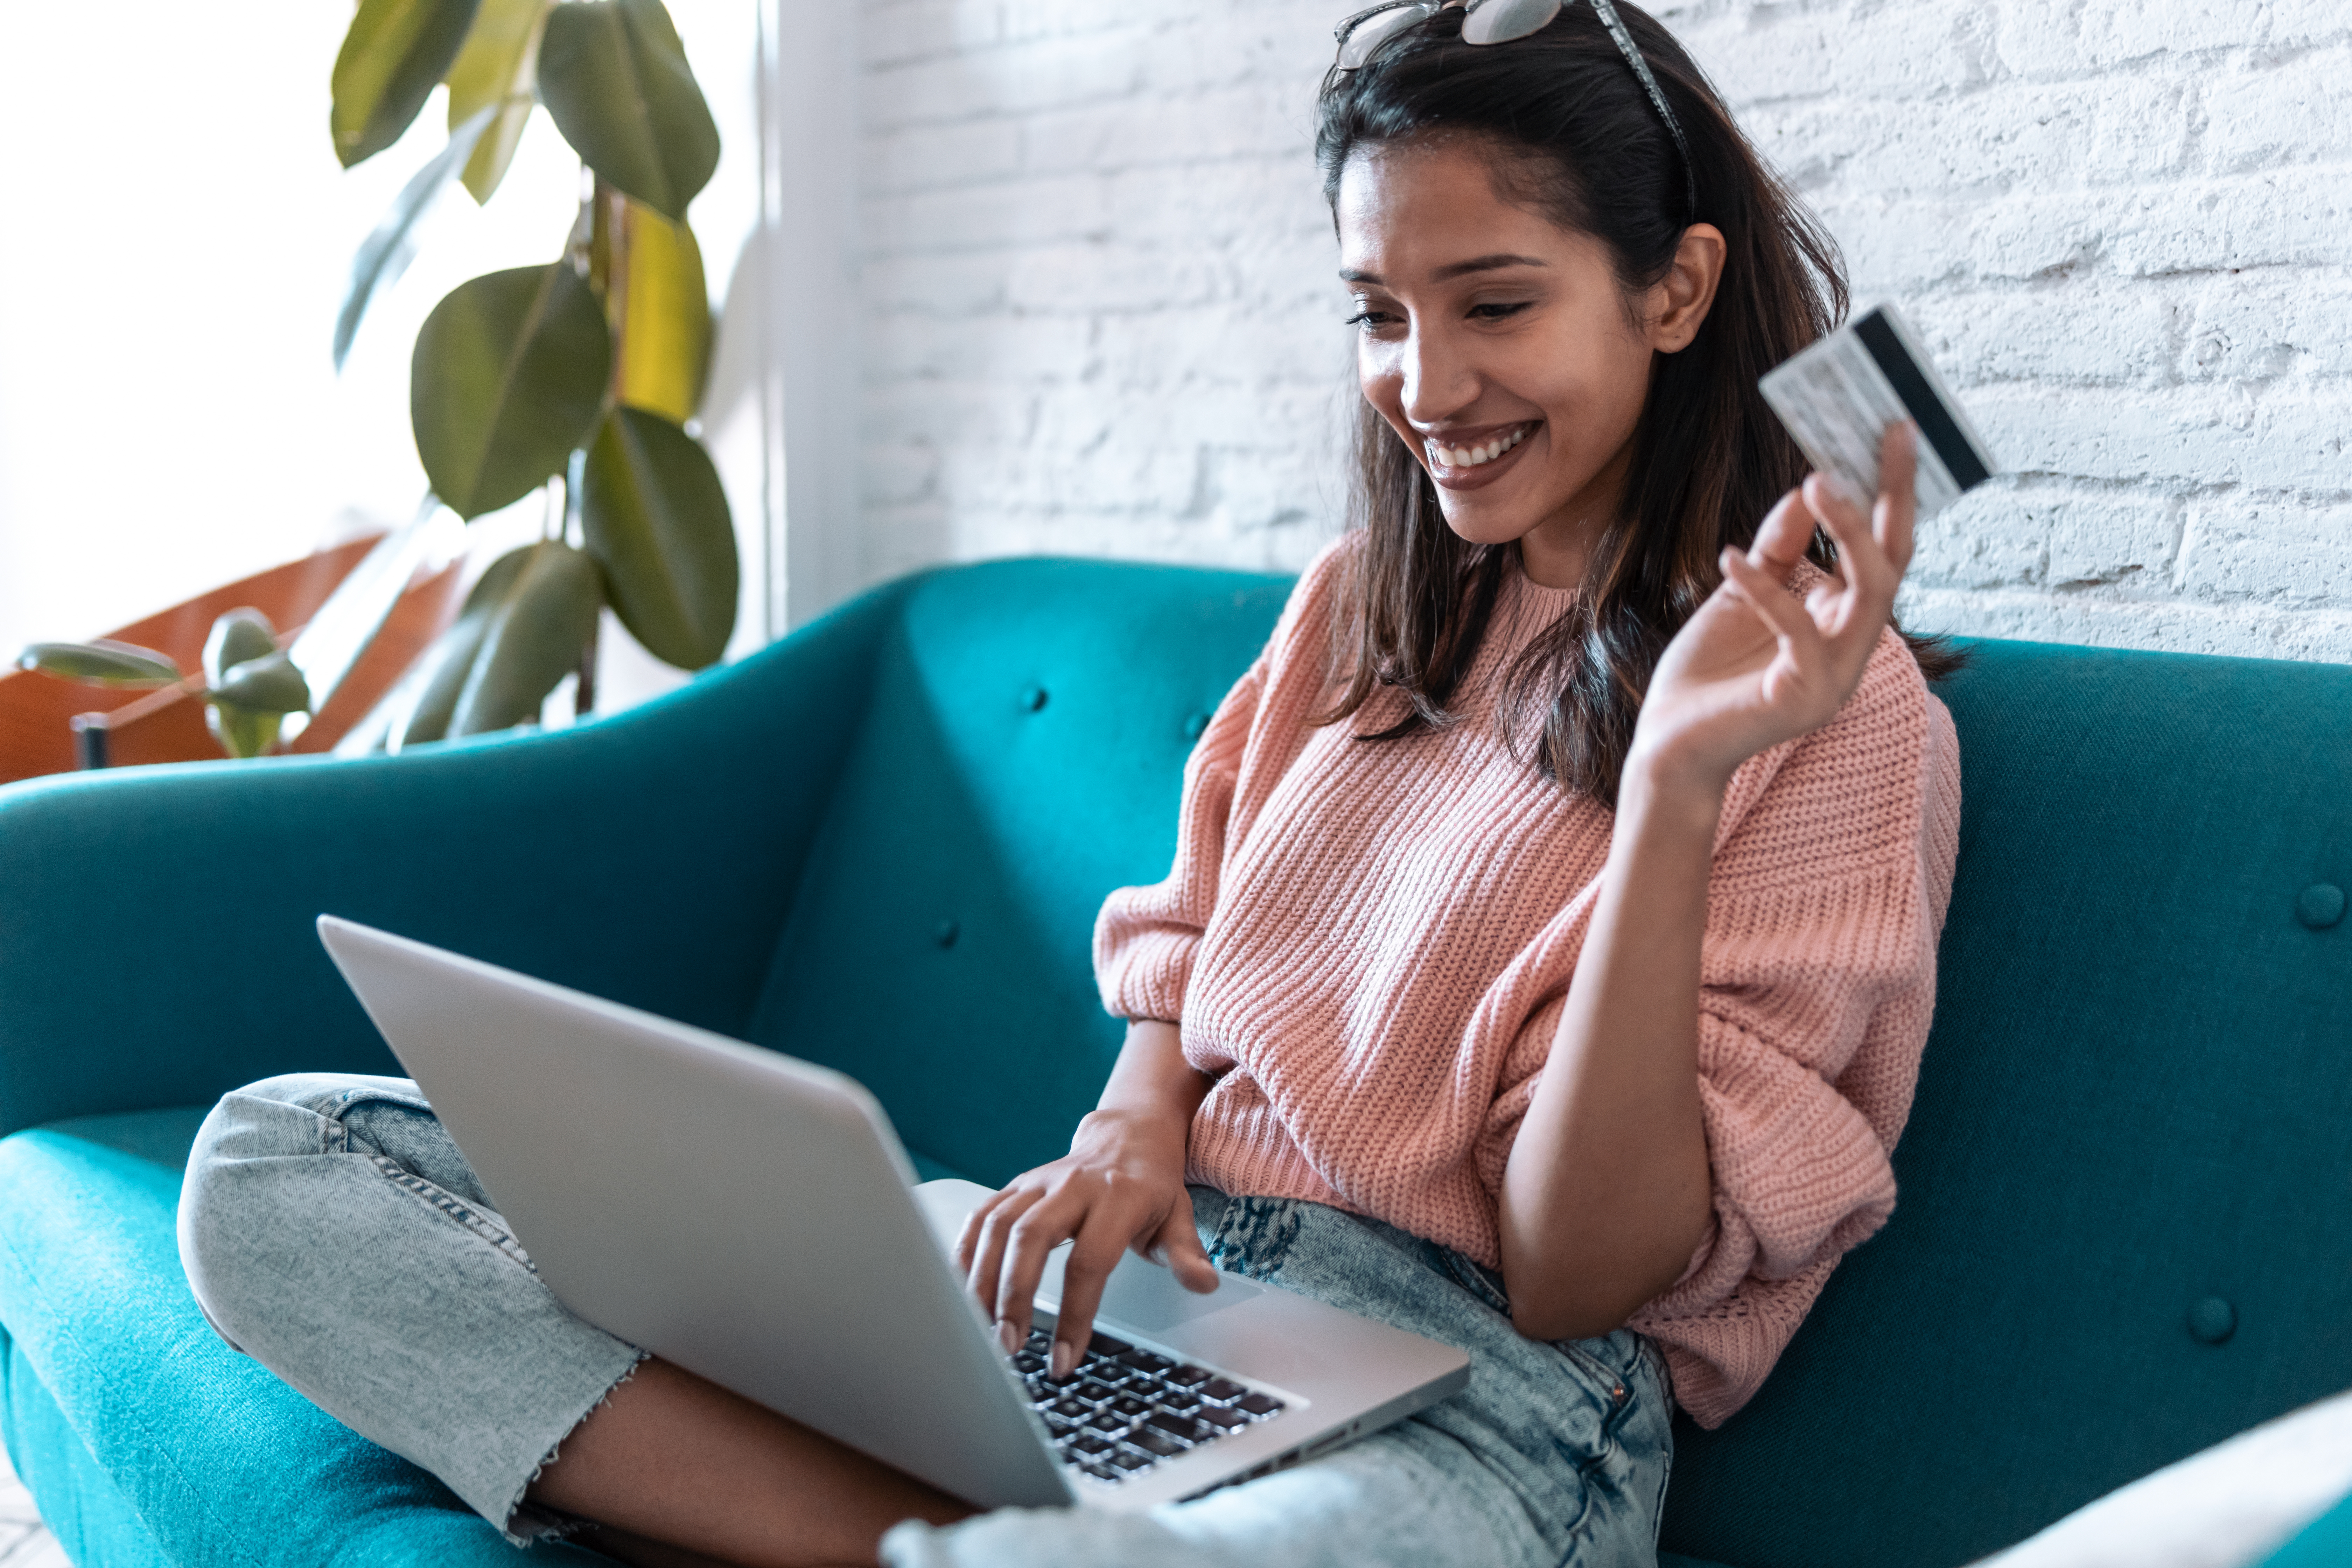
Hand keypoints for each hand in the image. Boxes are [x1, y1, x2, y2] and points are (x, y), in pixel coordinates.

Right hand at [952, 1107, 1217, 1378]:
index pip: (1090, 1260)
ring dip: (982, 1279)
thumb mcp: (1179, 1216)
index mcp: (1119, 1197)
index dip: (1075, 1313)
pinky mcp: (1017, 1185)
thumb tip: (1203, 1284)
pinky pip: (982, 1215)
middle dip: (1014, 1295)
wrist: (1128, 1134)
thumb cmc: (1152, 1185)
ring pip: (998, 1225)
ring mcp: (1040, 1183)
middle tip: (1007, 1347)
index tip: (1065, 1360)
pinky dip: (964, 1251)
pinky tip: (959, 1289)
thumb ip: (1187, 1253)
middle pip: (1031, 1237)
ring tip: (980, 1329)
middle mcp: (1074, 1186)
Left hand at [1627, 422, 1919, 797]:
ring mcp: (1835, 677)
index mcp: (1843, 622)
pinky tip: (1729, 557)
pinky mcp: (1803, 698)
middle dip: (1893, 495)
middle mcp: (1853, 649)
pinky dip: (1764, 589)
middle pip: (1892, 562)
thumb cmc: (1708, 671)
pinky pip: (1798, 631)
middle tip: (1887, 434)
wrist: (1668, 743)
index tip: (1891, 432)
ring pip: (1868, 593)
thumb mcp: (1742, 592)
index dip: (1893, 493)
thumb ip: (1777, 548)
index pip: (1885, 550)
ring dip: (1847, 530)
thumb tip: (1804, 488)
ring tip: (1818, 480)